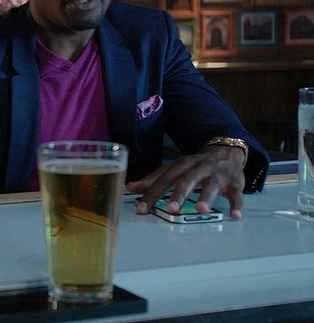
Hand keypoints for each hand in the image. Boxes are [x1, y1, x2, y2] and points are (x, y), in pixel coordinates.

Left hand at [125, 146, 246, 219]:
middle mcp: (199, 167)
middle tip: (171, 209)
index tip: (142, 209)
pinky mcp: (235, 182)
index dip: (152, 193)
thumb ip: (154, 178)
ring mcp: (218, 174)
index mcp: (182, 164)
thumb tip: (129, 187)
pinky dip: (237, 204)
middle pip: (187, 180)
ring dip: (207, 197)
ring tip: (201, 210)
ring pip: (212, 185)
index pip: (164, 179)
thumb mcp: (175, 168)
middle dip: (179, 194)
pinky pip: (237, 194)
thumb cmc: (196, 165)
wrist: (226, 151)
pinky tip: (235, 215)